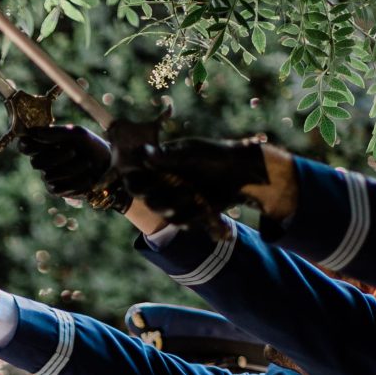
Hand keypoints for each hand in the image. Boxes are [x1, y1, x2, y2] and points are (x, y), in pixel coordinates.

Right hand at [18, 124, 127, 210]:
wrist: (110, 168)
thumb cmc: (93, 147)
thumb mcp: (77, 134)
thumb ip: (54, 133)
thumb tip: (31, 132)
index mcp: (44, 143)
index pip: (24, 145)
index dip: (26, 144)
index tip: (36, 141)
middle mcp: (43, 160)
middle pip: (35, 163)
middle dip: (56, 158)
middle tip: (73, 151)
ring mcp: (48, 176)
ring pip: (49, 176)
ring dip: (71, 169)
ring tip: (88, 163)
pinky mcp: (57, 190)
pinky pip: (58, 188)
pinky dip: (76, 182)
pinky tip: (88, 178)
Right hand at [124, 137, 273, 230]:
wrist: (241, 172)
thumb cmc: (215, 154)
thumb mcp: (191, 152)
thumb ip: (166, 156)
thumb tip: (142, 153)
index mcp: (158, 165)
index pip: (135, 177)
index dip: (134, 183)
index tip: (143, 187)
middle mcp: (163, 183)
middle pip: (147, 199)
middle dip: (162, 199)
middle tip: (183, 192)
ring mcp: (175, 199)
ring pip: (163, 212)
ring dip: (178, 208)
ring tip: (195, 197)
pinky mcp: (188, 212)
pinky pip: (180, 222)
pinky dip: (191, 216)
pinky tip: (203, 206)